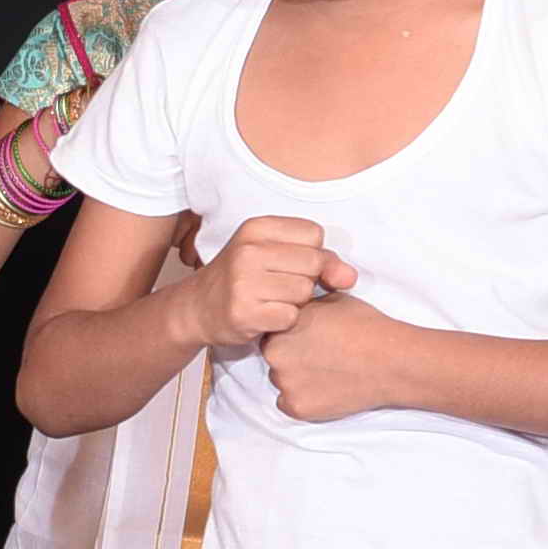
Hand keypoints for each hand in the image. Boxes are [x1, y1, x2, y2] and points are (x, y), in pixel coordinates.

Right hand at [181, 211, 353, 355]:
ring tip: (271, 300)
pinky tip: (265, 316)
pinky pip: (291, 317)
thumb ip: (321, 259)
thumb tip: (350, 278)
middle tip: (279, 285)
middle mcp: (248, 250)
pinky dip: (284, 321)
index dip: (310, 253)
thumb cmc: (244, 277)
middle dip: (305, 279)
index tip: (288, 263)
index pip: (314, 234)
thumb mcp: (275, 254)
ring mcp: (243, 282)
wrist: (197, 308)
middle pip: (313, 264)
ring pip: (304, 292)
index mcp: (256, 227)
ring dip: (295, 302)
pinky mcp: (244, 313)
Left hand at [255, 291, 412, 422]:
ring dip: (297, 378)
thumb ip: (306, 305)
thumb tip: (297, 304)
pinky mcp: (296, 406)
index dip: (293, 335)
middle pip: (275, 357)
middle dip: (292, 356)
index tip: (313, 339)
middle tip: (321, 357)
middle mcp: (276, 354)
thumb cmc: (365, 326)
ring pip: (282, 381)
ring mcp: (285, 382)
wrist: (390, 360)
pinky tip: (327, 389)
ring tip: (328, 373)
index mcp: (283, 326)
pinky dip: (304, 399)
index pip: (274, 331)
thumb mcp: (332, 300)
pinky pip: (288, 403)